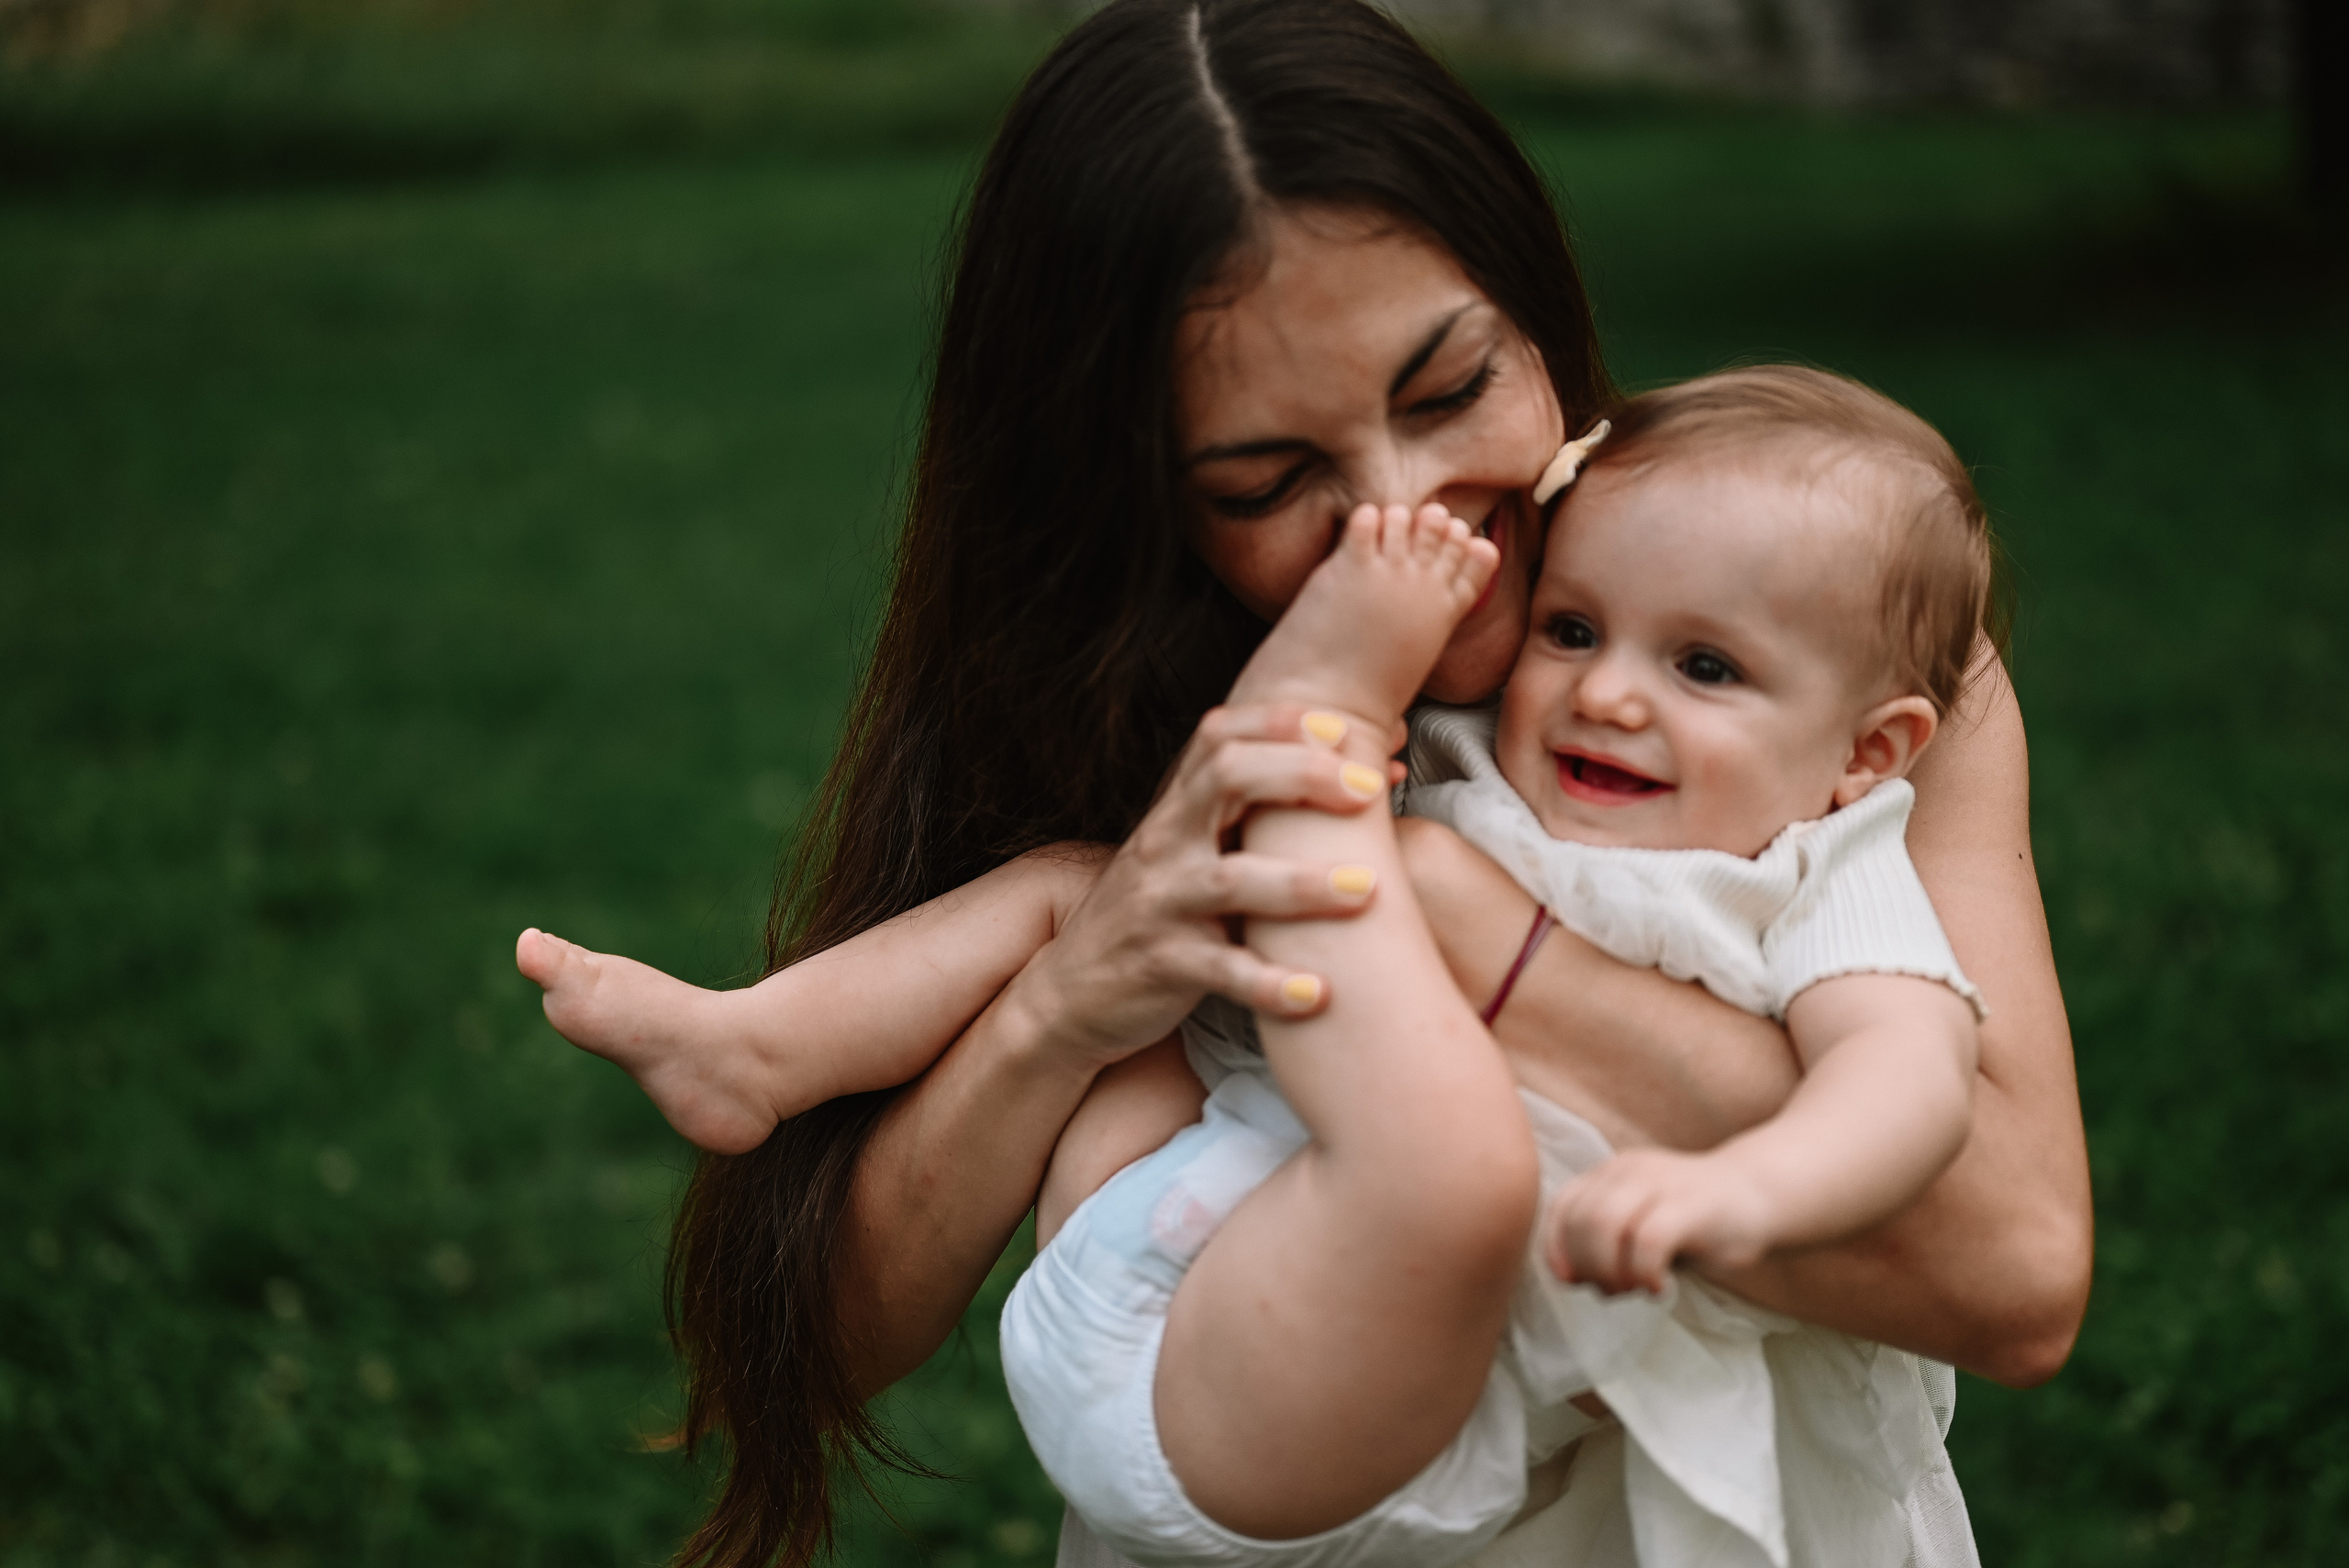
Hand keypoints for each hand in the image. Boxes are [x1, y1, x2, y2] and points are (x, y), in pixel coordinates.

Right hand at [1007, 702, 1390, 1069]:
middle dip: (1302, 776)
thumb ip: (1262, 815)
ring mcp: (1162, 905)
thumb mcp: (1193, 853)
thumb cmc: (1161, 914)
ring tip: (1365, 889)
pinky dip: (1270, 983)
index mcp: (1178, 810)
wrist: (1071, 995)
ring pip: (1231, 881)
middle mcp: (1166, 844)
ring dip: (1302, 883)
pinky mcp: (1164, 967)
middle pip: (1227, 778)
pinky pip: (1222, 971)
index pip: (1219, 736)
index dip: (1278, 721)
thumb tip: (1374, 769)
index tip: (1341, 728)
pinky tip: (1319, 992)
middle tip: (1368, 792)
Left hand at [1545, 1148, 1776, 1295]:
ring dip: (1610, 1270)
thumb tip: (1571, 1277)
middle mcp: (1628, 1170)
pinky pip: (1647, 1240)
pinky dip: (1643, 1272)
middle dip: (1588, 1267)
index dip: (1558, 1250)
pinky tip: (1659, 1288)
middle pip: (1580, 1220)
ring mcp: (1660, 1183)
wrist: (1759, 1195)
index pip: (1563, 1208)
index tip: (1573, 1282)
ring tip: (1633, 1289)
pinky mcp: (1691, 1204)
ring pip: (1604, 1225)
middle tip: (1614, 1291)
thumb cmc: (1694, 1222)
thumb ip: (1603, 1244)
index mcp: (1610, 1174)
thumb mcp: (1639, 1226)